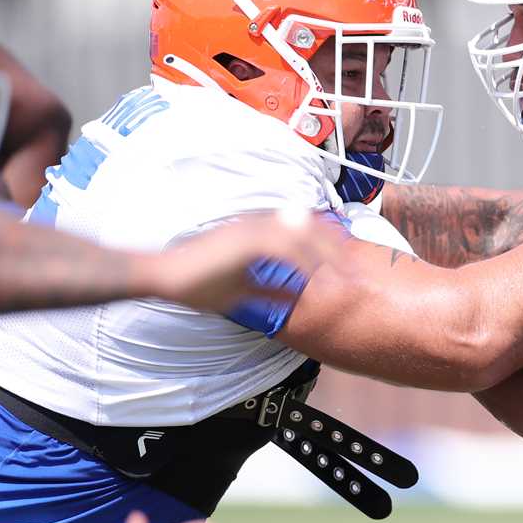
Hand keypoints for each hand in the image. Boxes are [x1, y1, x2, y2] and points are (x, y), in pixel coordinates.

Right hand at [148, 209, 345, 312]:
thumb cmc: (198, 283)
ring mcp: (251, 230)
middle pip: (311, 228)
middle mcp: (258, 226)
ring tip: (346, 275)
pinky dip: (303, 262)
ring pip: (302, 234)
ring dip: (328, 255)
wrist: (164, 277)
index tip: (349, 263)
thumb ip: (273, 290)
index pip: (304, 230)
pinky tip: (316, 278)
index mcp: (259, 233)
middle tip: (358, 269)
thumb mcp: (244, 290)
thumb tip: (298, 297)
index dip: (329, 244)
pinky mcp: (243, 240)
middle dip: (338, 248)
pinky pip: (283, 247)